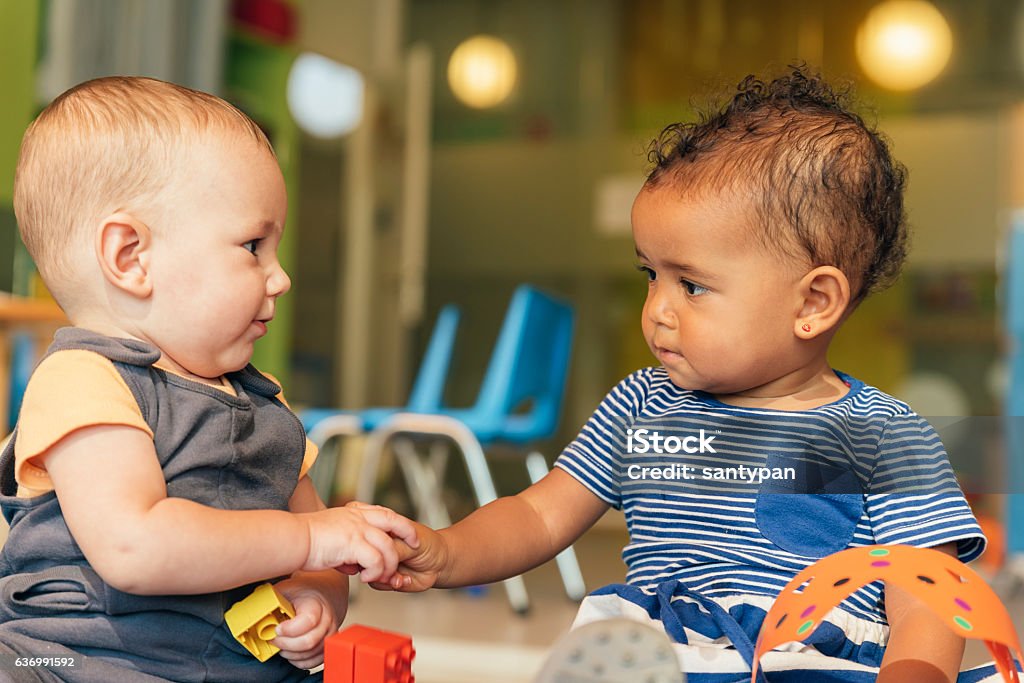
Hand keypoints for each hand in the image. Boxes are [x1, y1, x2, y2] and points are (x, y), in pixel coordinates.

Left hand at [270, 579, 341, 669]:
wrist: (323, 593)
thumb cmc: (303, 592)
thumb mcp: (286, 589)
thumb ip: (271, 600)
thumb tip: (252, 613)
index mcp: (316, 603)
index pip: (307, 621)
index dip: (289, 629)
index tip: (277, 628)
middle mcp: (326, 620)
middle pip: (308, 642)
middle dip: (285, 644)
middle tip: (274, 639)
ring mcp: (329, 634)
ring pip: (310, 654)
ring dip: (290, 653)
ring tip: (281, 644)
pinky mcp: (327, 645)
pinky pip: (314, 661)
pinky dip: (299, 660)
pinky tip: (291, 651)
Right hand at [302, 503, 418, 583]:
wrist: (292, 539)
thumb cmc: (304, 541)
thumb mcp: (330, 535)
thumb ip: (345, 544)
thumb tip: (352, 563)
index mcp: (353, 513)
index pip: (383, 513)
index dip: (398, 522)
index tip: (407, 532)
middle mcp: (357, 517)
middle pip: (393, 520)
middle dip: (408, 532)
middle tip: (415, 545)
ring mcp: (357, 529)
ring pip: (387, 546)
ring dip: (389, 564)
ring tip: (382, 576)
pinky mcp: (353, 543)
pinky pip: (375, 560)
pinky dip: (376, 571)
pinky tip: (366, 578)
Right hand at [369, 522, 448, 592]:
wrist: (441, 563)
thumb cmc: (429, 545)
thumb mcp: (412, 543)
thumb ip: (393, 548)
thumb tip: (375, 554)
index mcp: (384, 530)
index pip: (367, 535)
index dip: (371, 543)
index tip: (385, 548)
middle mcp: (379, 546)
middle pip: (365, 555)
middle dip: (377, 563)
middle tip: (392, 566)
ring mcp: (381, 562)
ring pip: (368, 570)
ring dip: (384, 576)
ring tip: (399, 575)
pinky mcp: (384, 577)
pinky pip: (377, 583)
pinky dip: (389, 583)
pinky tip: (402, 580)